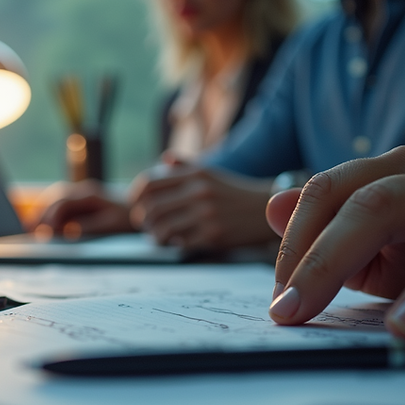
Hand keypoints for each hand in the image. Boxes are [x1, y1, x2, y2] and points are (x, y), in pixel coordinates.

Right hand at [34, 180, 132, 236]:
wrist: (140, 210)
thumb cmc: (127, 219)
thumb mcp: (109, 225)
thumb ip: (89, 227)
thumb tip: (68, 231)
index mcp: (90, 195)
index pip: (64, 201)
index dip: (51, 214)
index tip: (43, 228)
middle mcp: (83, 191)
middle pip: (55, 197)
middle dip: (41, 212)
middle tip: (28, 228)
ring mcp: (81, 194)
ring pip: (55, 198)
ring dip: (42, 211)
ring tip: (29, 226)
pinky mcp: (81, 201)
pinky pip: (61, 204)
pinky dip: (49, 213)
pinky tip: (42, 224)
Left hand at [128, 158, 276, 249]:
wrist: (267, 208)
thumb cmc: (234, 191)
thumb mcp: (211, 173)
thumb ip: (186, 165)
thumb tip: (163, 160)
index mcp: (195, 174)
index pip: (150, 183)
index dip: (136, 196)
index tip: (136, 205)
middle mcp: (199, 191)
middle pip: (153, 207)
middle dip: (143, 219)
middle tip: (144, 225)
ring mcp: (206, 214)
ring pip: (164, 227)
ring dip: (155, 235)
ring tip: (157, 236)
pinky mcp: (214, 234)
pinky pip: (182, 242)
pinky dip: (175, 243)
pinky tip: (178, 242)